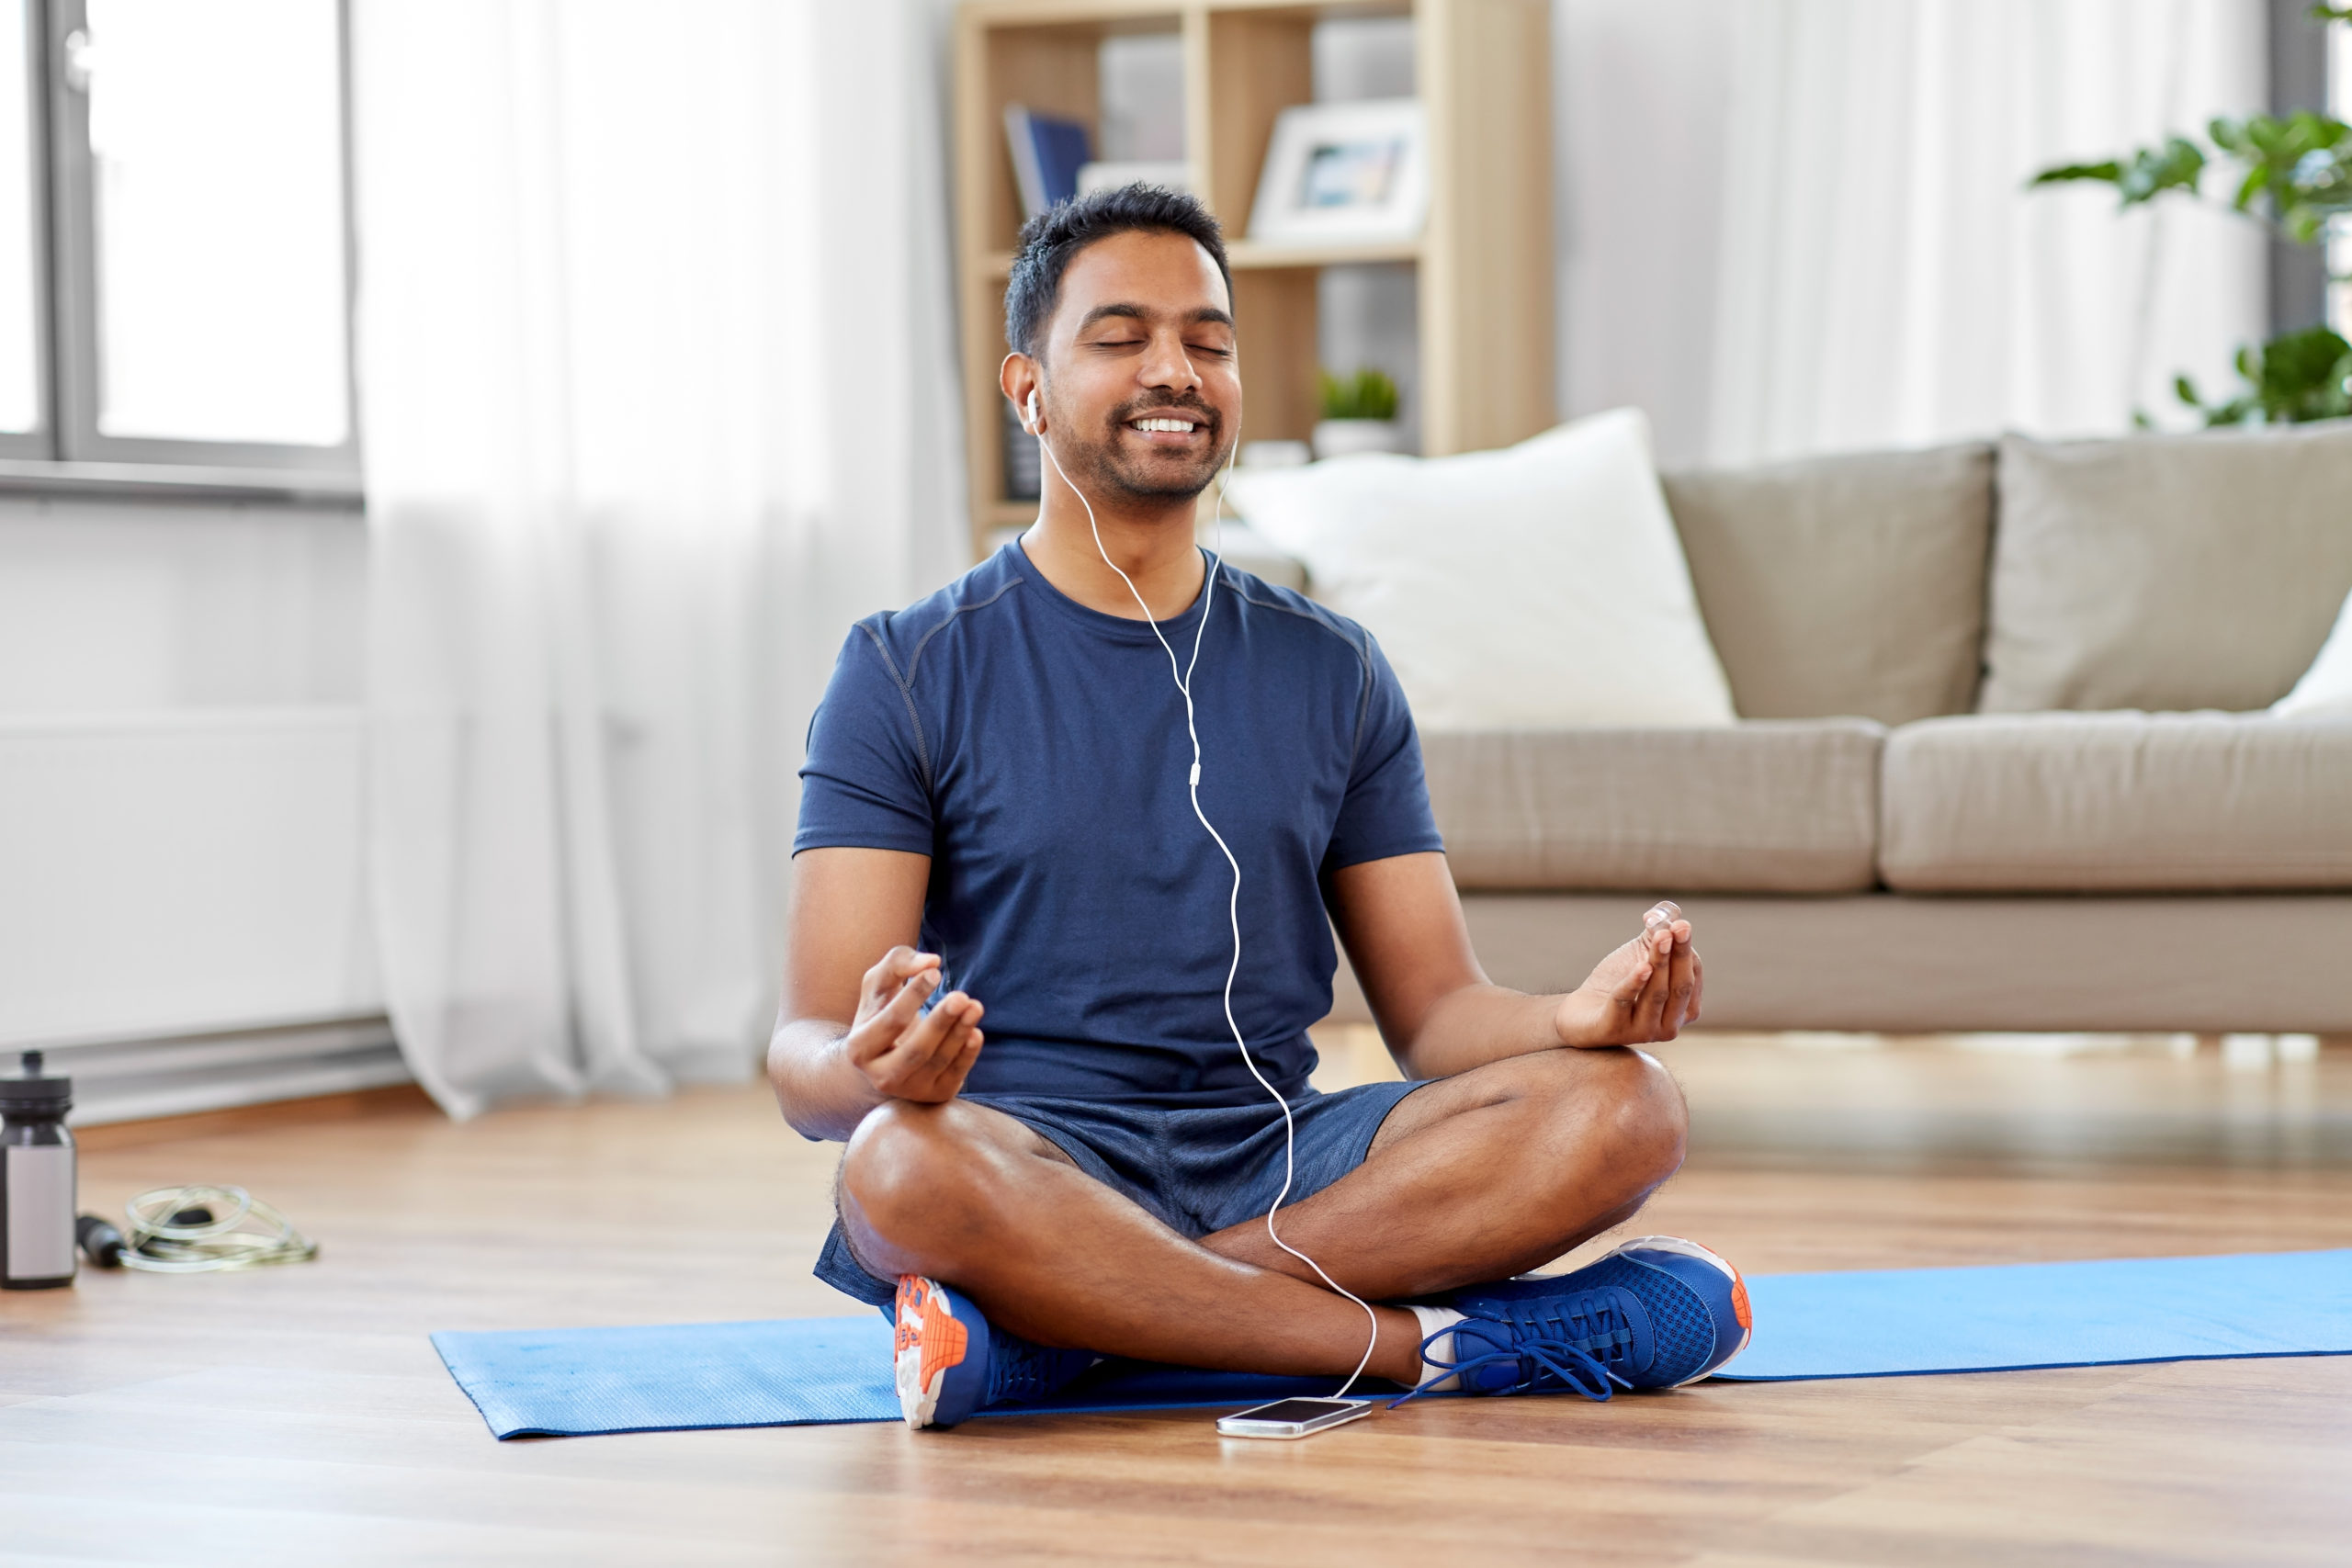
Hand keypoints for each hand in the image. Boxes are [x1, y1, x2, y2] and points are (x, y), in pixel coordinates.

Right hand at [843, 946, 983, 1102]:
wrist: (885, 1056)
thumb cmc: (883, 1010)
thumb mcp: (880, 984)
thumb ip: (898, 963)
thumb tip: (931, 962)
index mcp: (860, 1048)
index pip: (890, 1021)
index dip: (913, 996)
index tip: (935, 972)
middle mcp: (881, 1076)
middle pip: (916, 1050)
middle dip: (940, 1022)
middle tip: (961, 996)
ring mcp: (909, 1090)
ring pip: (938, 1062)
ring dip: (959, 1033)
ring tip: (975, 1006)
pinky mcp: (934, 1095)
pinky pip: (955, 1075)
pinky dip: (968, 1055)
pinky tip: (975, 1032)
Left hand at [1551, 910, 1702, 1047]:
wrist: (1581, 1011)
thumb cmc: (1618, 981)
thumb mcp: (1641, 952)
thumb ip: (1658, 930)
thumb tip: (1667, 912)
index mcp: (1685, 1008)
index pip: (1692, 975)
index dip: (1685, 948)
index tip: (1680, 924)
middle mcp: (1671, 1025)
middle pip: (1680, 985)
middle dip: (1678, 955)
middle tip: (1676, 928)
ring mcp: (1645, 1032)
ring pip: (1657, 994)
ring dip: (1659, 963)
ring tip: (1660, 937)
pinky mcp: (1615, 1031)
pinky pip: (1625, 1004)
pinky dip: (1634, 983)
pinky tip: (1641, 966)